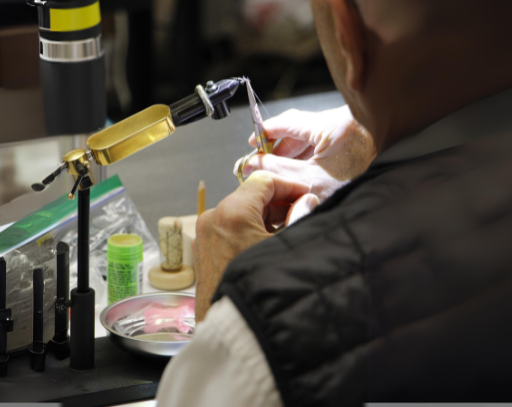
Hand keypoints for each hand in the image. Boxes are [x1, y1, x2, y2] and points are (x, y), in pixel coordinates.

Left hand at [193, 171, 317, 320]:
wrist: (233, 329)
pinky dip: (250, 230)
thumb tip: (307, 201)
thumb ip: (301, 217)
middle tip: (303, 213)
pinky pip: (229, 229)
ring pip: (240, 212)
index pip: (263, 182)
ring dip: (266, 218)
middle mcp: (213, 218)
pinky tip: (269, 244)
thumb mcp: (288, 247)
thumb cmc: (260, 288)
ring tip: (289, 232)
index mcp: (232, 212)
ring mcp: (205, 235)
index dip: (289, 186)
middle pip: (251, 196)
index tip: (307, 195)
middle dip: (279, 203)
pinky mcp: (203, 251)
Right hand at [237, 106, 375, 199]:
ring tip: (281, 171)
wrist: (398, 186)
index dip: (266, 132)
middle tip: (263, 162)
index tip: (253, 144)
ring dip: (295, 154)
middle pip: (299, 129)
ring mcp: (350, 131)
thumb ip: (280, 170)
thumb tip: (253, 164)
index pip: (287, 121)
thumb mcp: (313, 180)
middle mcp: (340, 120)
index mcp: (328, 124)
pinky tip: (304, 172)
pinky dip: (312, 156)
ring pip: (313, 138)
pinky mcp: (359, 141)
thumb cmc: (361, 180)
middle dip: (280, 147)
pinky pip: (327, 144)